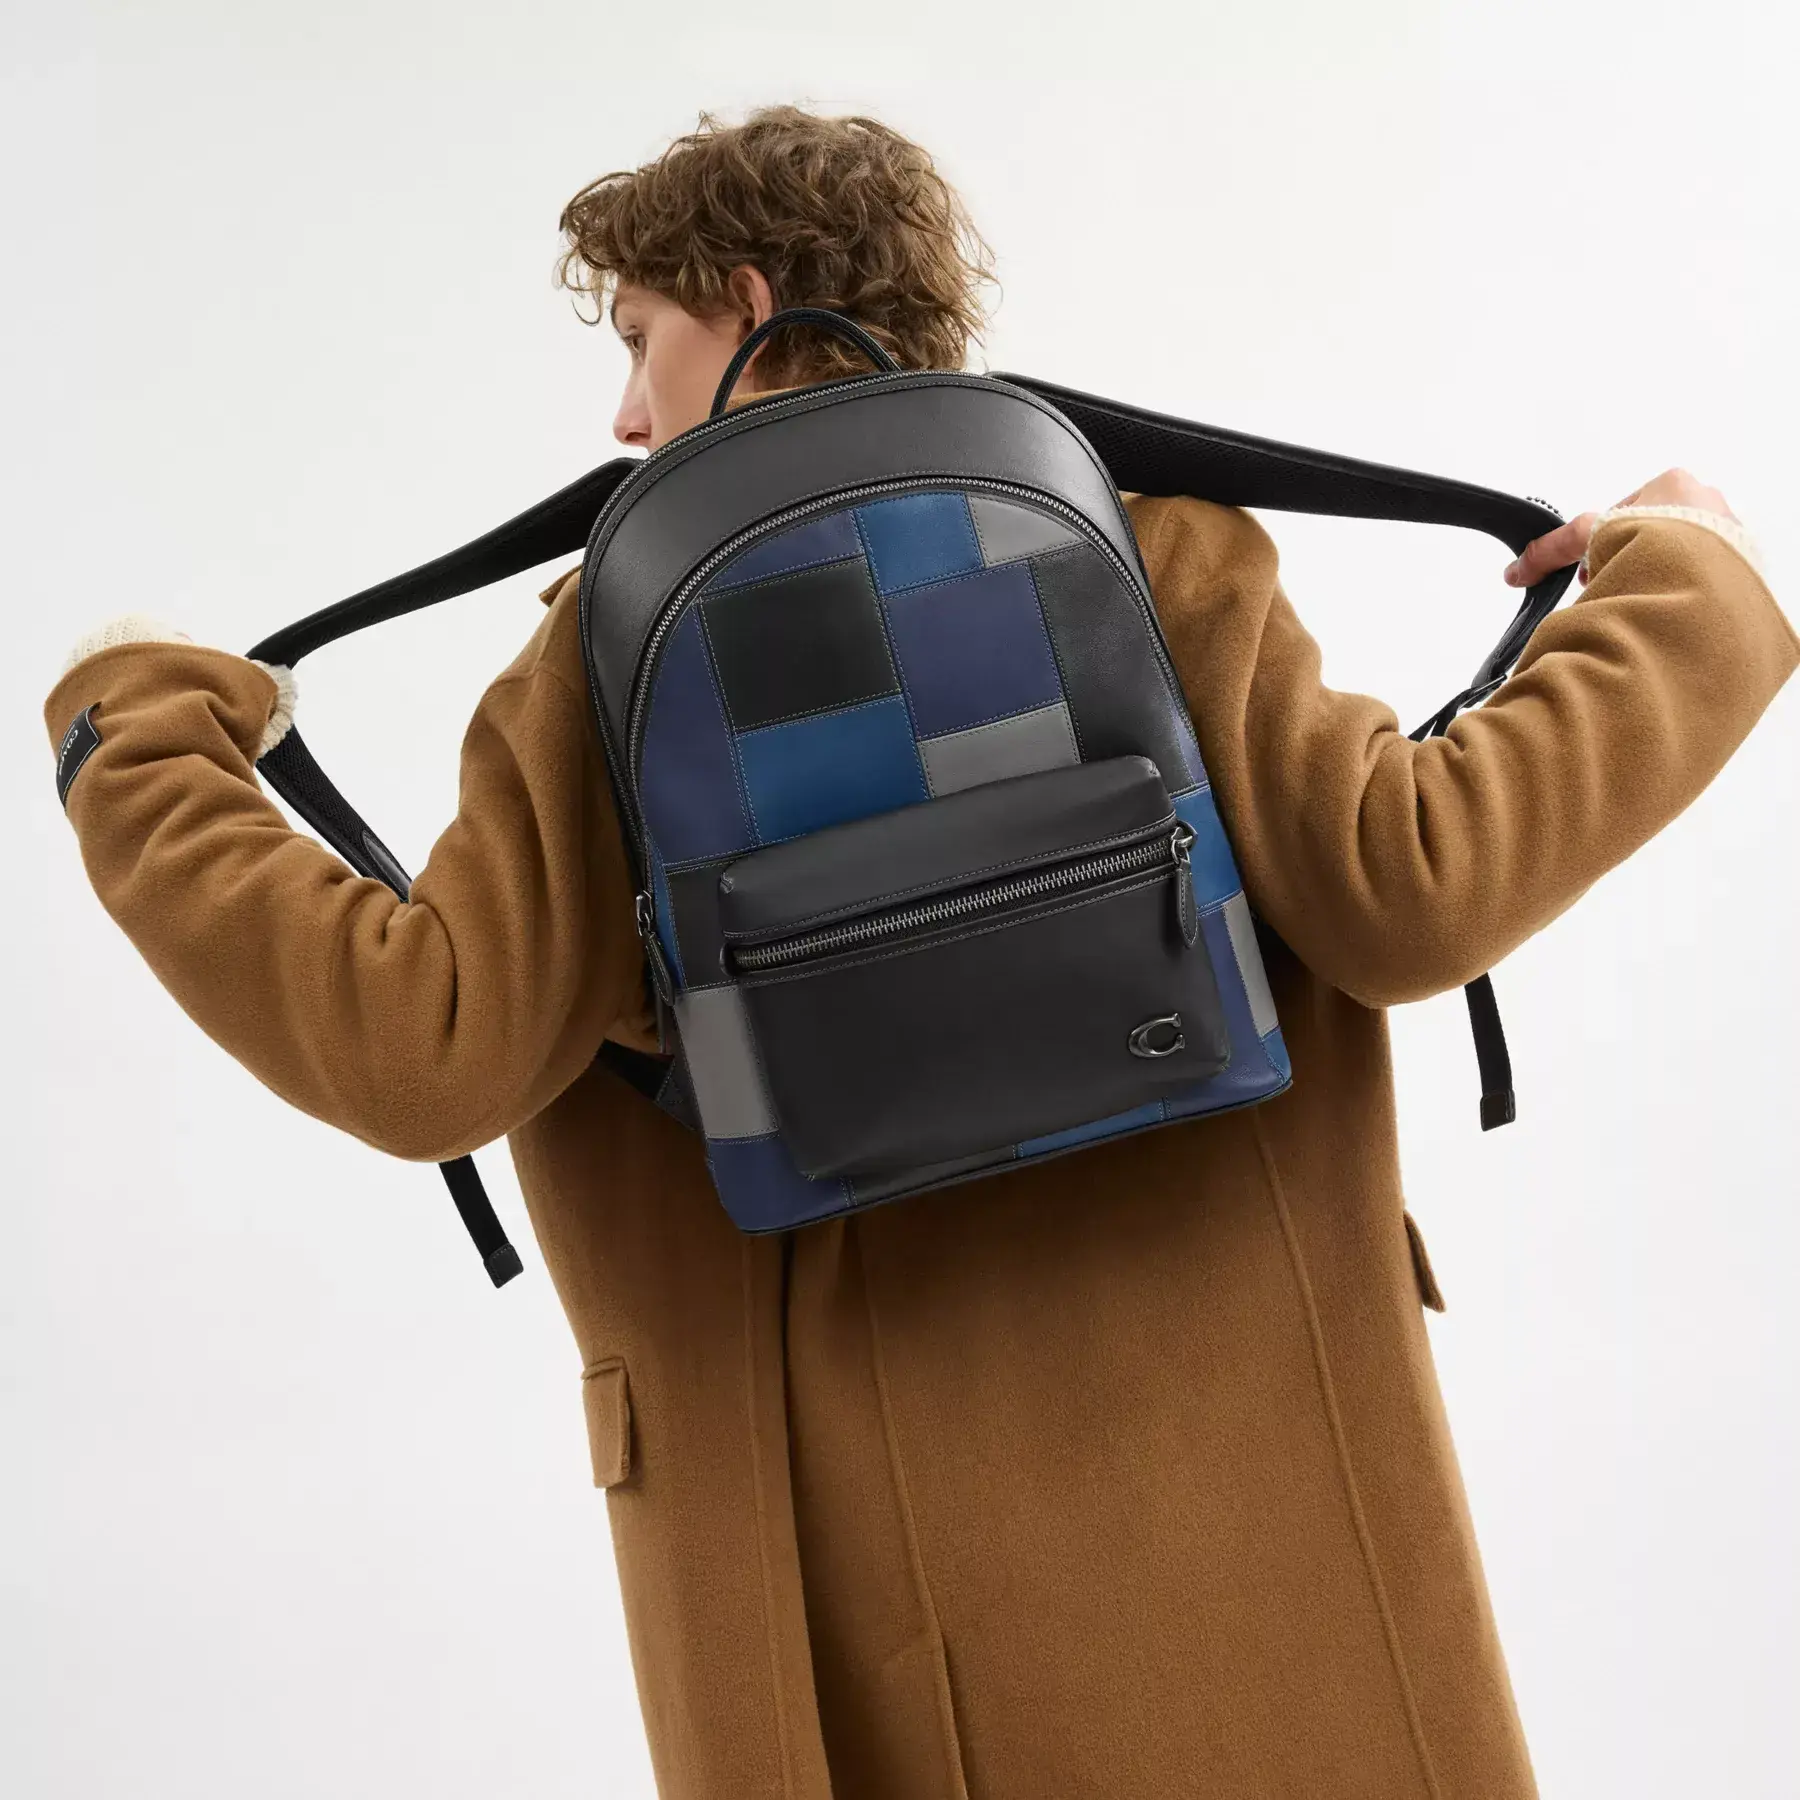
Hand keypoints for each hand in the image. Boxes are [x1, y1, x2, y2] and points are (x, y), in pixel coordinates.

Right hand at [1503, 468, 1739, 587]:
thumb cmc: (1657, 547)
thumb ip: (1553, 551)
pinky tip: (1669, 607)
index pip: (1630, 512)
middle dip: (1634, 560)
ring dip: (1660, 577)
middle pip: (1657, 535)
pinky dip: (1685, 594)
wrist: (1704, 581)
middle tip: (1616, 584)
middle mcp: (1708, 504)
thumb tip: (1516, 570)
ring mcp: (1731, 536)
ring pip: (1682, 558)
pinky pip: (1705, 581)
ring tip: (1642, 600)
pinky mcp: (1744, 568)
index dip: (1605, 543)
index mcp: (1674, 484)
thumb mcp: (1591, 539)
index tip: (1595, 568)